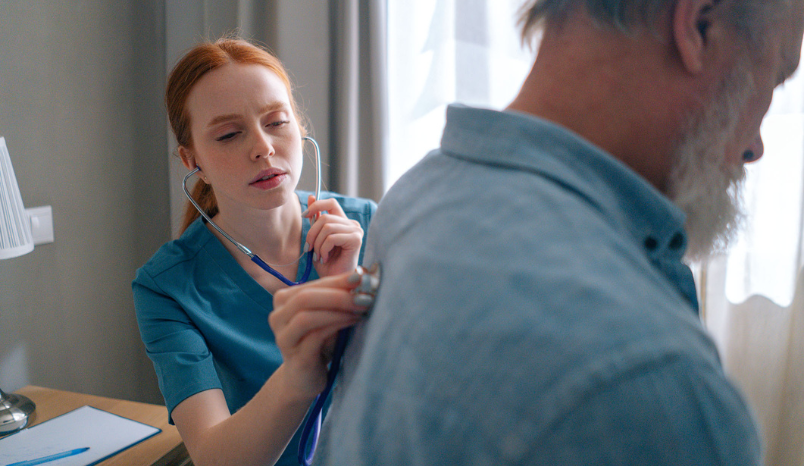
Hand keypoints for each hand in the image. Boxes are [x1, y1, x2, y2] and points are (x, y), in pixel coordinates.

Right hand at [270, 272, 370, 398]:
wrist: (305, 379)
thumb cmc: (320, 343)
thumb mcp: (329, 315)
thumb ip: (339, 297)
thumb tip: (365, 276)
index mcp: (284, 300)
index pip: (313, 284)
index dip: (339, 280)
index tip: (364, 278)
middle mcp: (277, 316)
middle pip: (305, 297)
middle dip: (338, 294)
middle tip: (364, 296)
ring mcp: (283, 337)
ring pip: (305, 316)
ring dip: (337, 310)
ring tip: (360, 310)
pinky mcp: (294, 356)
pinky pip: (314, 336)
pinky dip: (336, 325)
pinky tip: (352, 322)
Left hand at [303, 195, 363, 276]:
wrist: (334, 283)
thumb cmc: (327, 264)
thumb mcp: (317, 239)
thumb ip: (316, 220)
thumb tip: (311, 197)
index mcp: (343, 222)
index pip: (331, 203)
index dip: (316, 205)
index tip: (304, 216)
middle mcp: (352, 224)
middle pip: (324, 218)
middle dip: (311, 234)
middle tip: (309, 249)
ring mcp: (356, 231)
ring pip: (327, 227)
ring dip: (317, 244)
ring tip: (318, 256)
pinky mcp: (356, 240)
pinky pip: (332, 237)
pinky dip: (323, 249)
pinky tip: (325, 258)